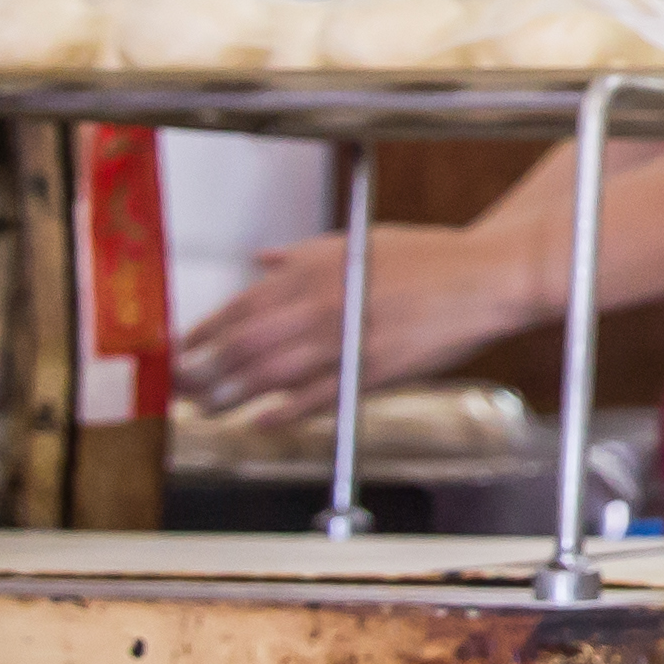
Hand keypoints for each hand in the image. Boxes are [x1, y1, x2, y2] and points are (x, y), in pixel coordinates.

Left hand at [177, 218, 548, 421]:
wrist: (487, 277)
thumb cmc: (427, 257)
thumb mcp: (357, 242)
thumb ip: (301, 254)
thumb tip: (259, 260)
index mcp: (314, 269)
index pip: (239, 306)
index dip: (201, 333)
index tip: (177, 350)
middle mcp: (321, 302)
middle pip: (243, 344)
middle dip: (202, 370)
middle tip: (177, 388)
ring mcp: (346, 337)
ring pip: (270, 373)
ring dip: (229, 395)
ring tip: (203, 409)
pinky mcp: (373, 368)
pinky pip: (317, 396)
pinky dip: (283, 412)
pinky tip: (259, 422)